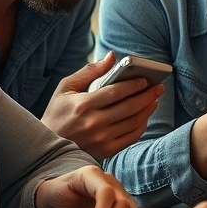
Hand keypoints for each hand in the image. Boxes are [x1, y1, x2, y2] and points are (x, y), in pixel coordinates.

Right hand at [41, 52, 164, 160]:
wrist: (48, 147)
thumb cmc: (57, 112)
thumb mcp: (66, 88)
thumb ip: (90, 71)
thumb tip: (112, 57)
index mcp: (83, 105)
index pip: (115, 92)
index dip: (133, 85)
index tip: (146, 79)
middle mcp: (93, 123)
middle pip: (129, 107)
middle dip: (147, 96)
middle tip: (159, 87)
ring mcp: (101, 139)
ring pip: (133, 122)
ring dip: (147, 110)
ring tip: (154, 100)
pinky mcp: (106, 151)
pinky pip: (131, 137)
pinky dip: (141, 126)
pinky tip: (144, 116)